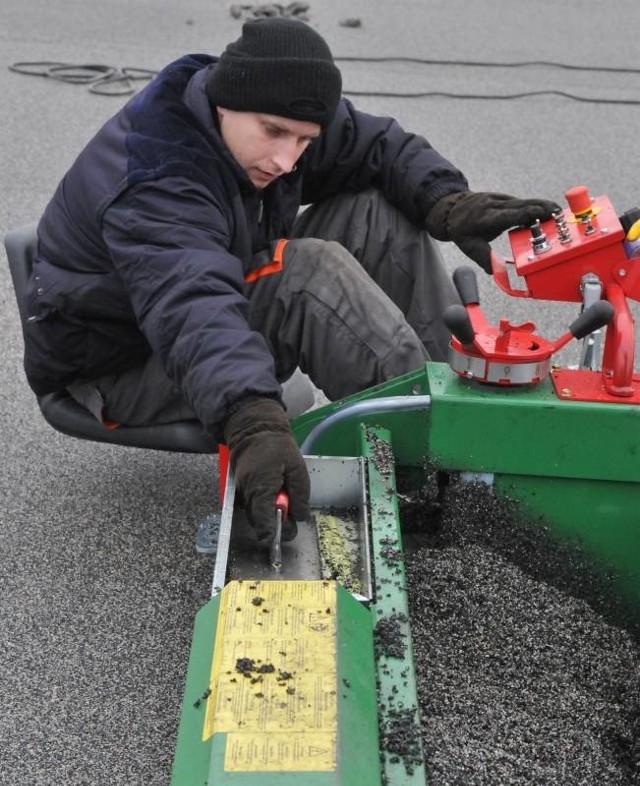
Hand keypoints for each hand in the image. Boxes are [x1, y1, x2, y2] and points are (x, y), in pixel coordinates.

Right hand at [223, 397, 309, 546]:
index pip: (264, 523)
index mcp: (261, 489)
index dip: (274, 534)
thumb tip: (300, 517)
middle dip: (275, 524)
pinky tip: (273, 492)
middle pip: (259, 522)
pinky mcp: (240, 489)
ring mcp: (240, 492)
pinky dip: (262, 505)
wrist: (254, 429)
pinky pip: (251, 505)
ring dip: (269, 513)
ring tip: (283, 496)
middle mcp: (246, 494)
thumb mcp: (297, 468)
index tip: (286, 535)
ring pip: (255, 514)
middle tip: (291, 515)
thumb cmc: (277, 447)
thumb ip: (300, 495)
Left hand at [426, 191, 559, 271]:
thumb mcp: (471, 248)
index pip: (509, 215)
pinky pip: (521, 202)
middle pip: (521, 205)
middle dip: (541, 208)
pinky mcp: (503, 198)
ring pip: (523, 201)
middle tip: (559, 213)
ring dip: (541, 206)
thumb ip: (486, 260)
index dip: (528, 213)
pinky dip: (533, 207)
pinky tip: (546, 212)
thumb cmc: (462, 231)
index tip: (544, 213)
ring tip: (558, 212)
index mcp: (486, 218)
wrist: (450, 210)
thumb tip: (500, 273)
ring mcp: (499, 198)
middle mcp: (494, 205)